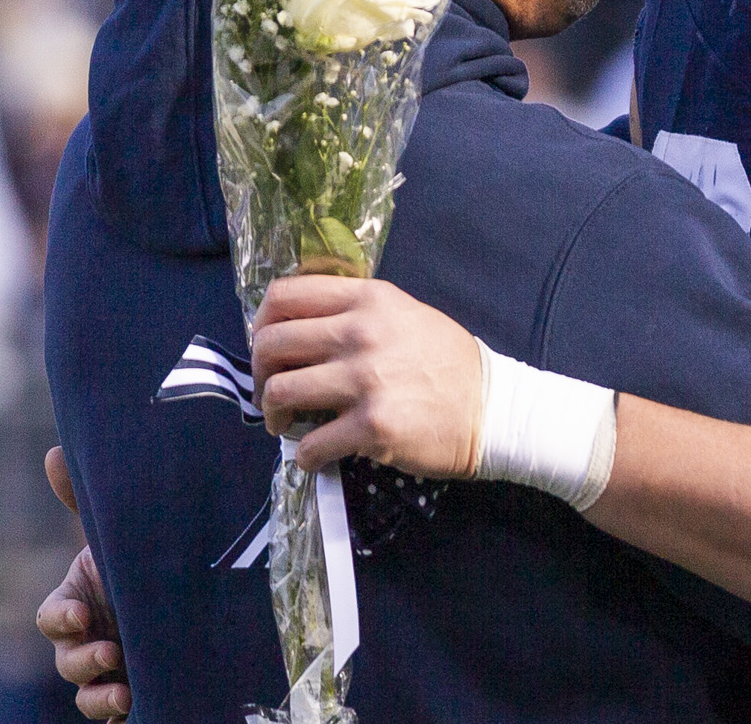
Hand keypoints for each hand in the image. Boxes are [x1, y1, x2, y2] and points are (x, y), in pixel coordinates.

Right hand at [37, 448, 130, 719]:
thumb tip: (53, 451)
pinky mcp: (139, 691)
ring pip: (88, 694)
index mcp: (80, 602)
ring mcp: (111, 670)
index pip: (53, 618)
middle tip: (110, 652)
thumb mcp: (123, 533)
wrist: (195, 597)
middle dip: (82, 661)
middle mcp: (90, 640)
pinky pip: (119, 714)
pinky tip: (140, 707)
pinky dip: (122, 714)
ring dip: (99, 696)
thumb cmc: (148, 561)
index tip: (82, 615)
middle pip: (67, 661)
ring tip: (124, 692)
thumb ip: (86, 499)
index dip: (62, 620)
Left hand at [252, 275, 482, 477]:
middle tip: (270, 391)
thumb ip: (357, 312)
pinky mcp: (371, 426)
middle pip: (272, 343)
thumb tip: (302, 327)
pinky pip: (310, 444)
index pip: (285, 295)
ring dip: (273, 414)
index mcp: (369, 299)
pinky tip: (316, 454)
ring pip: (280, 391)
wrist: (491, 408)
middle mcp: (361, 333)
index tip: (266, 345)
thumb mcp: (405, 314)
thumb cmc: (447, 361)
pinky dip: (304, 455)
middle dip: (259, 372)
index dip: (261, 321)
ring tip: (285, 424)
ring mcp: (365, 380)